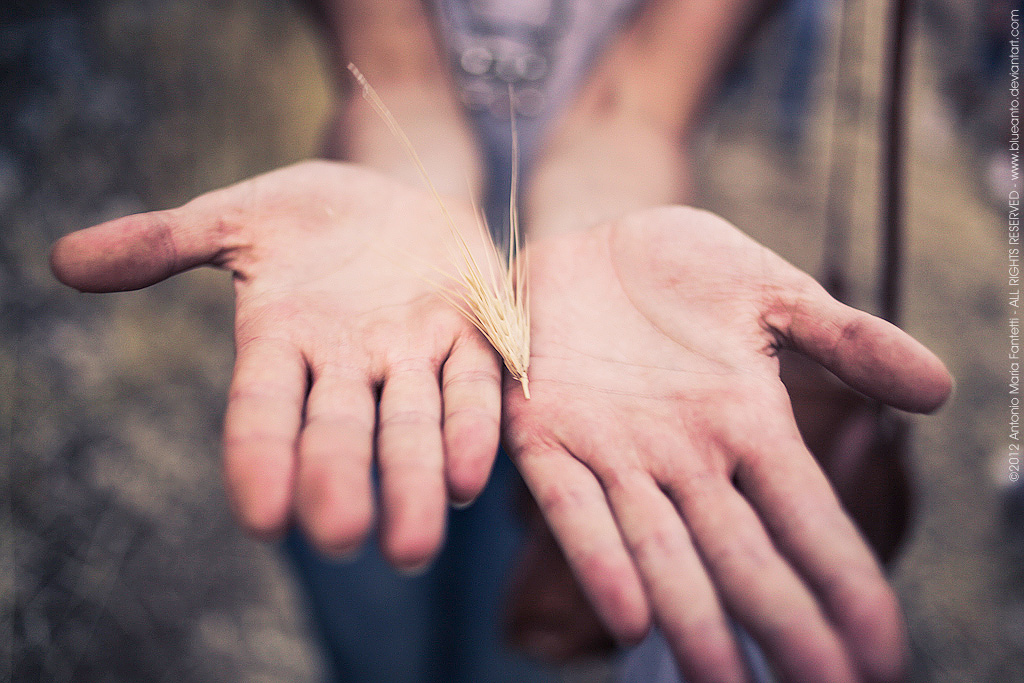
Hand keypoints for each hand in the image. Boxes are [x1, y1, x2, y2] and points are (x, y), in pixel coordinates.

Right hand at [50, 161, 501, 568]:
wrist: (399, 196)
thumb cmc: (310, 217)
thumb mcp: (239, 216)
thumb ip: (165, 241)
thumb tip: (65, 261)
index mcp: (281, 341)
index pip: (263, 411)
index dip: (260, 459)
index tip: (261, 518)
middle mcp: (345, 366)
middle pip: (339, 434)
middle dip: (340, 483)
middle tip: (344, 539)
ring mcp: (411, 357)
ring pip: (411, 428)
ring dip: (415, 483)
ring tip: (414, 545)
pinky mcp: (472, 339)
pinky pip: (473, 389)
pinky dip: (473, 430)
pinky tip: (473, 477)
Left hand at [502, 207, 950, 682]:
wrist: (593, 238)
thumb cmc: (684, 271)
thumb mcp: (770, 293)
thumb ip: (844, 339)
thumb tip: (940, 390)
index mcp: (747, 428)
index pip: (807, 521)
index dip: (842, 583)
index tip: (883, 654)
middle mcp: (686, 461)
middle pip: (740, 556)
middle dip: (781, 626)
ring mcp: (615, 454)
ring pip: (660, 551)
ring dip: (691, 619)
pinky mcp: (544, 435)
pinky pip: (574, 507)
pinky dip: (599, 558)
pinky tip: (628, 615)